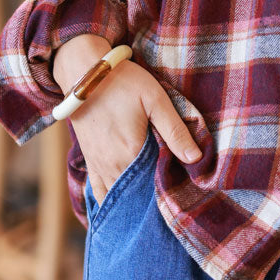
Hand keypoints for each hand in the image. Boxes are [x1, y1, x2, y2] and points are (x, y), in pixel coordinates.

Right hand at [53, 35, 201, 204]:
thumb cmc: (123, 82)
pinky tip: (123, 208)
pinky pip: (98, 191)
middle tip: (172, 205)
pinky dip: (111, 201)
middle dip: (154, 200)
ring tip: (152, 206)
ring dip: (134, 202)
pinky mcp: (90, 160)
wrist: (83, 72)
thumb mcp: (155, 100)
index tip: (184, 194)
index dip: (169, 191)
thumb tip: (195, 158)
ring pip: (118, 197)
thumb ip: (175, 130)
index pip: (154, 186)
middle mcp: (112, 166)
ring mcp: (98, 165)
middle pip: (137, 195)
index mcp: (131, 153)